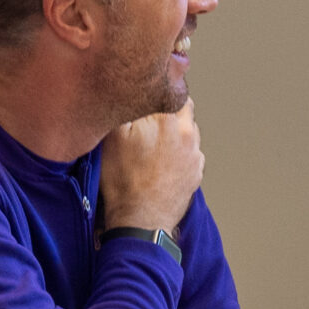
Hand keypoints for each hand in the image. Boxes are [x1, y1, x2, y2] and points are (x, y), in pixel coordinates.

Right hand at [100, 101, 203, 232]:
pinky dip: (180, 150)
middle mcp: (188, 133)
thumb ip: (125, 106)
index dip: (155, 88)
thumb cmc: (122, 180)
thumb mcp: (112, 136)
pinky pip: (191, 152)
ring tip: (154, 142)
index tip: (145, 92)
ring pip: (188, 129)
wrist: (141, 221)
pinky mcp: (196, 172)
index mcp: (168, 118)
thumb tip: (129, 89)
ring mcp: (195, 154)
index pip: (169, 87)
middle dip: (167, 107)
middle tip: (148, 117)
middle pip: (183, 105)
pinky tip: (163, 160)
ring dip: (175, 129)